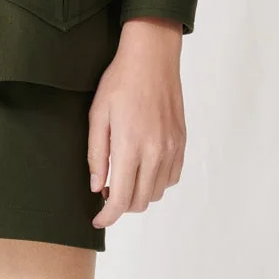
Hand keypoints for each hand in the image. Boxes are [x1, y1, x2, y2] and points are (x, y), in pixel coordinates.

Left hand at [87, 17, 185, 227]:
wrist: (152, 58)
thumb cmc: (119, 82)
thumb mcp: (97, 115)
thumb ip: (97, 155)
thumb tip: (97, 187)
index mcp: (131, 146)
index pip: (121, 198)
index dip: (108, 216)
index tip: (98, 220)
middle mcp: (156, 152)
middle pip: (141, 201)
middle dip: (121, 206)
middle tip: (107, 193)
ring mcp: (172, 148)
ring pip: (157, 192)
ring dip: (139, 194)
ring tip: (124, 179)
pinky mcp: (182, 142)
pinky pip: (172, 177)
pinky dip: (157, 182)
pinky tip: (143, 169)